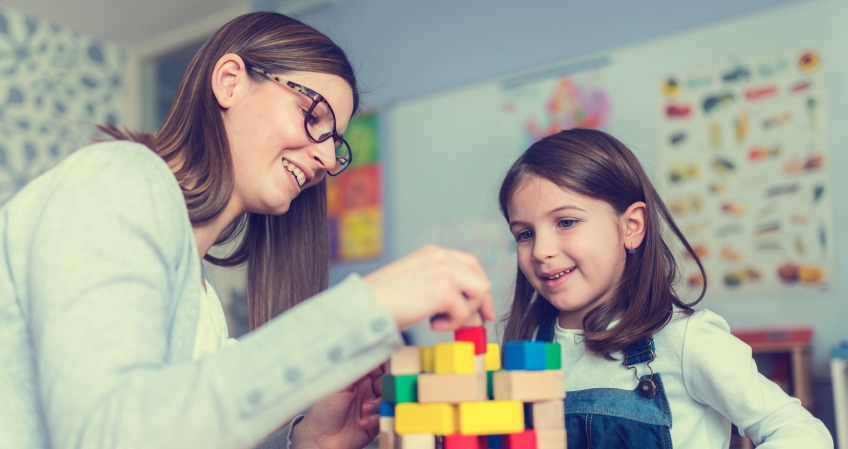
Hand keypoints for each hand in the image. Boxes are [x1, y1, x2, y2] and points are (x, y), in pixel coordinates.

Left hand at [290, 365, 383, 448]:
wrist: (319, 437)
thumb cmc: (323, 410)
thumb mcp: (340, 384)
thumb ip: (358, 368)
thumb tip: (371, 351)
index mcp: (358, 378)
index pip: (377, 366)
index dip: (384, 366)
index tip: (388, 366)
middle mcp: (366, 391)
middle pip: (387, 383)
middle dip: (386, 385)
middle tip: (379, 388)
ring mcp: (371, 406)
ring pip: (389, 399)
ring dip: (379, 404)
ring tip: (364, 409)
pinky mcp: (374, 422)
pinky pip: (385, 418)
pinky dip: (376, 419)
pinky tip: (362, 422)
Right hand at [363, 245, 494, 331]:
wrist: (364, 307)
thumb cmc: (383, 301)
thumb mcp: (414, 282)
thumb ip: (438, 283)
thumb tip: (462, 302)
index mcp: (432, 253)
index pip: (470, 264)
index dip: (478, 287)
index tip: (481, 308)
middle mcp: (440, 257)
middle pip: (480, 277)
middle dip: (481, 301)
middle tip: (477, 320)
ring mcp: (443, 271)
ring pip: (479, 292)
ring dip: (464, 312)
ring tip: (440, 322)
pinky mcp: (443, 290)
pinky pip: (463, 312)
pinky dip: (451, 324)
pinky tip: (431, 325)